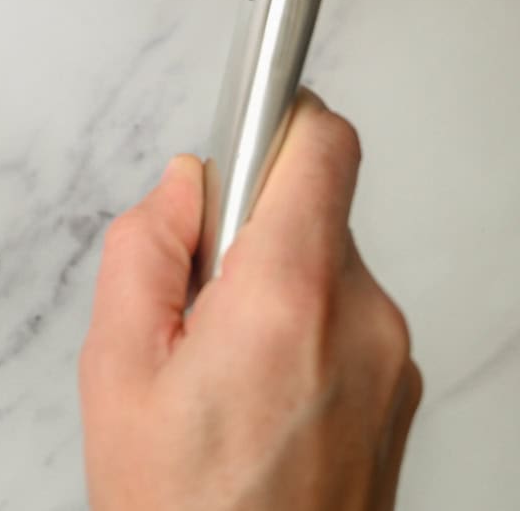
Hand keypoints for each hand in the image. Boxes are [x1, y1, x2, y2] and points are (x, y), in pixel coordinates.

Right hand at [80, 93, 419, 510]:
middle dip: (254, 228)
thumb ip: (145, 247)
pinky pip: (349, 320)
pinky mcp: (402, 398)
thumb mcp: (116, 369)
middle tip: (198, 302)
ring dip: (278, 287)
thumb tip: (186, 184)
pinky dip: (305, 335)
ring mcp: (393, 363)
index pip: (321, 141)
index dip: (277, 121)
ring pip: (328, 265)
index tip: (241, 135)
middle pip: (315, 204)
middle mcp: (362, 319)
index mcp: (289, 296)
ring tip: (224, 370)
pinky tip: (258, 399)